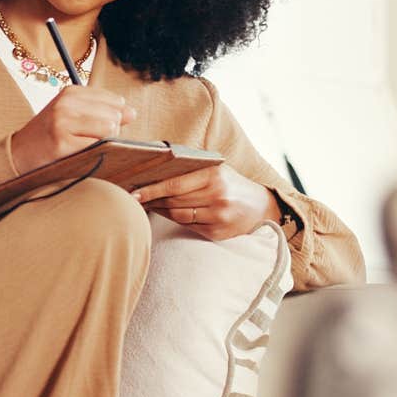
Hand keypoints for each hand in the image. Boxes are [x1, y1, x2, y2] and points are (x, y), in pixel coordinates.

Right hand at [9, 87, 137, 173]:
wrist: (17, 154)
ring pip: (109, 130)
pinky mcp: (62, 143)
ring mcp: (63, 123)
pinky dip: (95, 153)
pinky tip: (80, 154)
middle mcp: (66, 104)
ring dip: (104, 143)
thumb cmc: (48, 136)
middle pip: (114, 116)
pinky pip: (97, 146)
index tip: (99, 127)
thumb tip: (132, 113)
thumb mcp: (71, 114)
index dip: (114, 117)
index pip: (114, 101)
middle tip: (89, 140)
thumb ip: (102, 111)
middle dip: (111, 132)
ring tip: (85, 146)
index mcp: (70, 92)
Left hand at [130, 164, 279, 240]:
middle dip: (152, 200)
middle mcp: (217, 197)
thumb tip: (158, 164)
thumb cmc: (232, 184)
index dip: (152, 190)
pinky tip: (167, 213)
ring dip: (160, 210)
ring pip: (178, 215)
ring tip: (148, 204)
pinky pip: (187, 226)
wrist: (262, 207)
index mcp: (214, 176)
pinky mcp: (217, 233)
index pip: (175, 184)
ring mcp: (217, 217)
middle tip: (134, 197)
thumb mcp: (217, 168)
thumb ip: (192, 167)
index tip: (134, 192)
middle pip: (173, 201)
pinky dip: (175, 219)